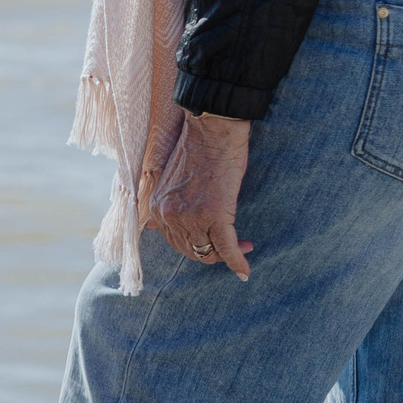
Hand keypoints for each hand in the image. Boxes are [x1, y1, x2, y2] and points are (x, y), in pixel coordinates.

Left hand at [151, 110, 255, 279]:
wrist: (213, 130)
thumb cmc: (201, 149)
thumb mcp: (175, 180)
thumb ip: (174, 201)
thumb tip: (188, 219)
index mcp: (157, 206)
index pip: (174, 241)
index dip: (196, 244)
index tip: (213, 240)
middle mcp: (168, 215)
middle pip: (190, 250)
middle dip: (212, 252)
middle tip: (234, 245)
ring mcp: (190, 217)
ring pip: (207, 252)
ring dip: (226, 254)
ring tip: (243, 246)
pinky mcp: (214, 215)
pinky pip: (226, 248)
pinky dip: (237, 262)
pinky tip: (244, 272)